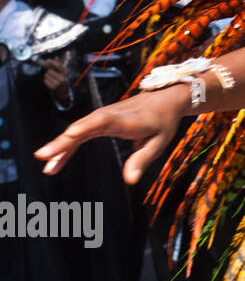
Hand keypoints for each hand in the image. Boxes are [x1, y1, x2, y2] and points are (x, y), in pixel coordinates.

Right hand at [34, 86, 186, 183]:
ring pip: (77, 131)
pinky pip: (79, 134)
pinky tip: (55, 162)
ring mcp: (102, 117)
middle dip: (63, 141)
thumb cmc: (163, 122)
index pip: (105, 121)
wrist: (164, 99)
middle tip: (43, 156)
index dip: (88, 126)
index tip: (72, 134)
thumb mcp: (159, 142)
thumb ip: (143, 160)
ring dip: (60, 147)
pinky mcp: (98, 121)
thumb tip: (130, 181)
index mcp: (128, 120)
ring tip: (47, 167)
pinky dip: (67, 147)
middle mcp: (110, 115)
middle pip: (84, 127)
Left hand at [38, 57, 70, 103]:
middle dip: (48, 71)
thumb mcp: (62, 71)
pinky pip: (45, 81)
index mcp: (65, 73)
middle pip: (50, 71)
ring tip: (50, 77)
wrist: (63, 89)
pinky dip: (45, 80)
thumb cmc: (61, 78)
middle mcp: (62, 78)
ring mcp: (57, 83)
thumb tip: (56, 57)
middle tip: (50, 72)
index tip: (48, 60)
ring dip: (46, 75)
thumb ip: (59, 64)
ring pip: (46, 76)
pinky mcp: (53, 87)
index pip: (58, 65)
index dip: (52, 62)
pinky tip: (49, 80)